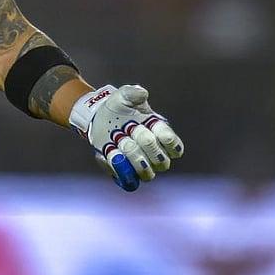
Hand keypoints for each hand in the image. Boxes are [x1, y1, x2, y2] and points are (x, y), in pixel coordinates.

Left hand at [68, 84, 183, 191]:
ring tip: (117, 143)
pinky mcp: (124, 172)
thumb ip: (134, 93)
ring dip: (132, 159)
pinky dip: (119, 170)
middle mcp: (155, 153)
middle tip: (128, 131)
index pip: (175, 147)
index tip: (150, 125)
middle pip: (161, 162)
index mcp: (161, 135)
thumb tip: (142, 94)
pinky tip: (110, 153)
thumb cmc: (119, 106)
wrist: (99, 117)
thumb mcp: (125, 95)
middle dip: (145, 145)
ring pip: (147, 175)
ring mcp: (140, 165)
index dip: (166, 139)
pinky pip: (128, 181)